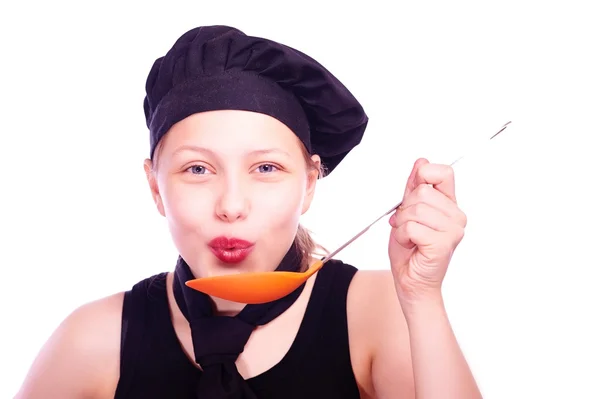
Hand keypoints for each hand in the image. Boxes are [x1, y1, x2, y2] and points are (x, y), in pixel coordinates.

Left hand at [388, 158, 466, 302]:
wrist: (411, 282)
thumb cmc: (410, 251)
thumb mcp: (407, 212)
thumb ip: (414, 188)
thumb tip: (421, 162)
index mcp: (449, 205)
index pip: (443, 173)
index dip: (423, 177)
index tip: (412, 195)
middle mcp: (456, 216)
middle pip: (422, 191)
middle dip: (404, 209)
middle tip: (407, 226)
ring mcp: (453, 230)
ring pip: (415, 209)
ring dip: (401, 224)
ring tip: (408, 237)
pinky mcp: (443, 243)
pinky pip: (412, 227)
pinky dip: (402, 236)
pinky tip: (410, 245)